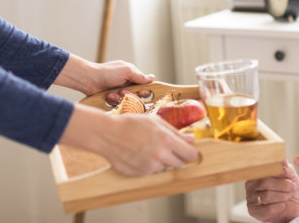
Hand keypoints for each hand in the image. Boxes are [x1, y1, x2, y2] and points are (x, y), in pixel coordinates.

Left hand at [57, 55, 153, 96]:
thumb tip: (152, 78)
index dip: (144, 91)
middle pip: (137, 96)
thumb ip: (140, 76)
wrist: (90, 79)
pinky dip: (113, 100)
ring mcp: (119, 91)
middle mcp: (127, 84)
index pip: (144, 86)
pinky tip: (108, 96)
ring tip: (113, 93)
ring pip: (127, 101)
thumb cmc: (108, 72)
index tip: (141, 92)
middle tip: (124, 91)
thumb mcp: (127, 71)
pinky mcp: (112, 98)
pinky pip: (118, 104)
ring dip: (120, 97)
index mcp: (132, 76)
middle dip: (131, 95)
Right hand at [62, 105, 197, 175]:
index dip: (190, 152)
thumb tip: (191, 139)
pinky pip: (152, 173)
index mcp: (167, 141)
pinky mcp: (141, 175)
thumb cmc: (131, 124)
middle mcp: (160, 156)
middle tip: (164, 148)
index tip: (187, 150)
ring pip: (164, 169)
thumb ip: (175, 132)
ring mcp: (150, 167)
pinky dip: (148, 166)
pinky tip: (139, 155)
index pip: (190, 154)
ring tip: (147, 149)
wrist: (107, 135)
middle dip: (175, 157)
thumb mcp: (155, 122)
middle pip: (179, 164)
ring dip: (160, 162)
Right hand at [245, 160, 298, 222]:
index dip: (277, 172)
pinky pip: (267, 209)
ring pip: (266, 196)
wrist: (292, 207)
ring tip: (288, 196)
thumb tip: (282, 160)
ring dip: (282, 196)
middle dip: (282, 185)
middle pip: (264, 182)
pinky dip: (279, 207)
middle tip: (291, 187)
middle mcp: (250, 184)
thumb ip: (285, 167)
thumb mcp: (290, 176)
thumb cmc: (288, 190)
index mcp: (257, 172)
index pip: (263, 169)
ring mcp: (250, 197)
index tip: (287, 175)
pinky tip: (282, 205)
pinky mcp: (253, 211)